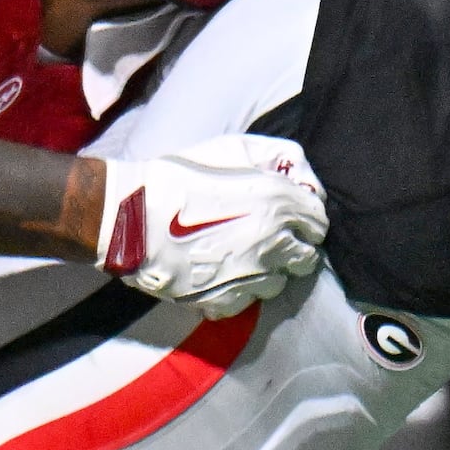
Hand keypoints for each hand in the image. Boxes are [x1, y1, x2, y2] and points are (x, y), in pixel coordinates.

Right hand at [97, 134, 326, 314]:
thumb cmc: (181, 174)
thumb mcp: (235, 148)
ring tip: (244, 256)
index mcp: (278, 204)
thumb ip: (280, 158)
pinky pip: (246, 301)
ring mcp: (248, 278)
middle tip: (272, 237)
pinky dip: (240, 290)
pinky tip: (223, 273)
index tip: (291, 214)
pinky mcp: (224, 301)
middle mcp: (272, 245)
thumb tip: (303, 180)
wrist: (130, 215)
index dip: (306, 216)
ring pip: (278, 283)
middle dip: (295, 246)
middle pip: (306, 258)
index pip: (319, 222)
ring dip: (269, 270)